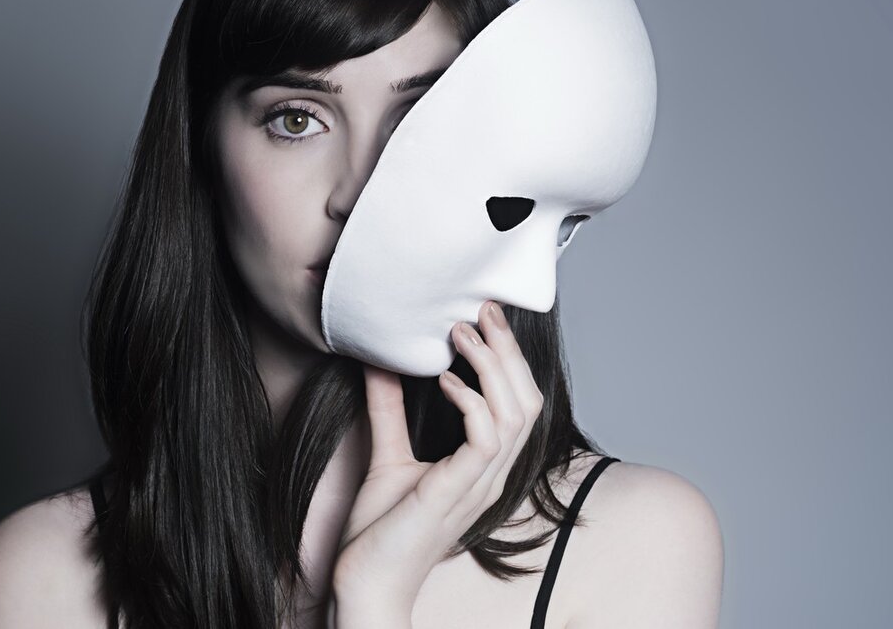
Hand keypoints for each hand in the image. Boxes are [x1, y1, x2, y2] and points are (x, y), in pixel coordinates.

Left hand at [330, 300, 544, 622]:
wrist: (364, 583)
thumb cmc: (379, 532)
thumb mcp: (387, 455)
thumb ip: (389, 410)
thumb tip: (381, 362)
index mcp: (483, 466)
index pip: (519, 403)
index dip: (508, 358)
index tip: (482, 317)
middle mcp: (491, 474)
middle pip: (528, 399)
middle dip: (508, 349)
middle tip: (482, 309)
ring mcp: (478, 484)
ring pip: (516, 412)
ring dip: (490, 365)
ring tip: (460, 334)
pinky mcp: (456, 491)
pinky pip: (486, 437)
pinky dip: (469, 401)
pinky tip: (443, 380)